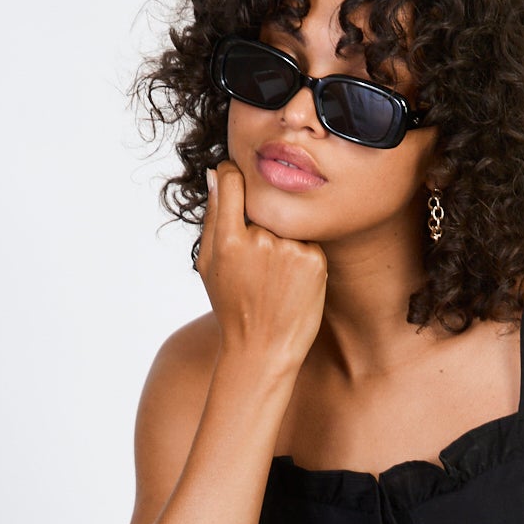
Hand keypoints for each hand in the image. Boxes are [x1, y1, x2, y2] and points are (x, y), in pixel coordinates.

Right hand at [195, 159, 326, 370]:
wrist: (263, 350)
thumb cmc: (232, 308)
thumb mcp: (209, 265)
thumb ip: (212, 217)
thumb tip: (217, 172)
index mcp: (228, 239)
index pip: (232, 180)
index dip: (233, 176)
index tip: (235, 182)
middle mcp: (260, 239)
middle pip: (262, 205)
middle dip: (259, 221)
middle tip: (257, 261)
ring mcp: (290, 248)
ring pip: (286, 223)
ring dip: (281, 239)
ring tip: (274, 278)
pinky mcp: (314, 259)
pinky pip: (305, 240)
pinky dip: (299, 255)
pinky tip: (290, 283)